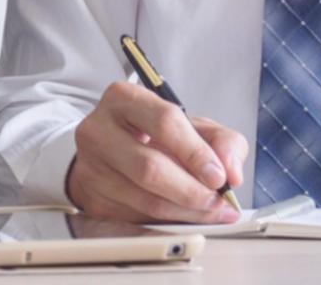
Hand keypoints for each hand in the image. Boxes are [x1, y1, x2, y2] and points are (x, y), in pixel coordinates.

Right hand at [66, 81, 244, 223]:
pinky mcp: (92, 197)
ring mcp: (90, 165)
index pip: (164, 122)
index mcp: (124, 98)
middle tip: (217, 201)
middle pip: (150, 166)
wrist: (112, 150)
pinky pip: (136, 217)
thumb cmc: (154, 135)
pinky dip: (167, 221)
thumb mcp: (193, 127)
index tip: (218, 176)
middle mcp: (99, 128)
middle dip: (192, 190)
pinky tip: (184, 215)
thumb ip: (223, 141)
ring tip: (209, 210)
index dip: (196, 153)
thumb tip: (231, 172)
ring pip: (144, 198)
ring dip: (185, 211)